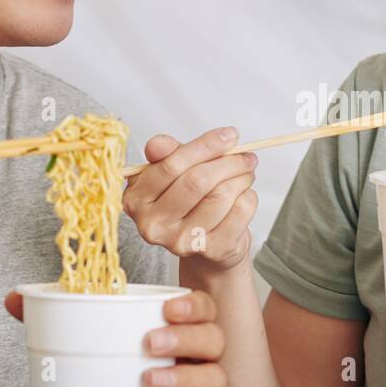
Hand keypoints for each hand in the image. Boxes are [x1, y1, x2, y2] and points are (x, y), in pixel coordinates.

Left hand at [3, 288, 251, 386]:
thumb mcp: (89, 359)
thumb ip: (57, 326)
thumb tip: (15, 298)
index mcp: (178, 339)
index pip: (201, 310)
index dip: (192, 305)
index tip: (165, 307)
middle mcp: (196, 365)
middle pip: (214, 339)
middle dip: (186, 336)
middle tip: (148, 343)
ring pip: (218, 380)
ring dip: (189, 377)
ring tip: (149, 382)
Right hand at [122, 127, 257, 274]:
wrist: (206, 247)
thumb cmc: (187, 202)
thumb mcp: (171, 174)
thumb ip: (167, 154)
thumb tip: (158, 144)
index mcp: (137, 199)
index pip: (171, 165)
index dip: (204, 146)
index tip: (228, 135)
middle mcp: (153, 224)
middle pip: (198, 181)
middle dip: (228, 162)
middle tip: (245, 155)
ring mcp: (182, 241)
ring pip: (222, 194)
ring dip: (242, 177)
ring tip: (246, 173)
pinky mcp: (211, 250)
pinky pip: (240, 210)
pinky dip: (248, 195)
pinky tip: (243, 194)